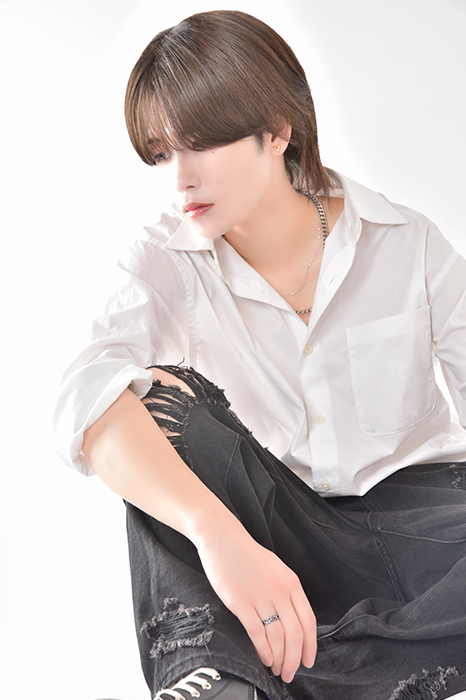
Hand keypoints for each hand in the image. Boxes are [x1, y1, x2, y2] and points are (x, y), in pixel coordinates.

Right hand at [196, 519, 315, 683]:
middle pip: (295, 634)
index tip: (308, 660)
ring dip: (279, 659)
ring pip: (278, 638)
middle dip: (295, 659)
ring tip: (277, 669)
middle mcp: (280, 590)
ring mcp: (260, 596)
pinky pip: (257, 634)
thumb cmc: (247, 555)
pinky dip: (263, 651)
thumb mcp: (276, 569)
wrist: (222, 539)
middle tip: (291, 673)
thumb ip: (286, 592)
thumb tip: (294, 623)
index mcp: (291, 582)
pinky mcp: (241, 602)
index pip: (308, 621)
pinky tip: (264, 658)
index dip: (310, 646)